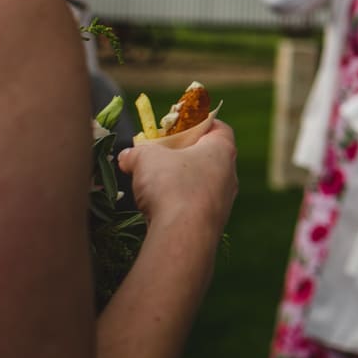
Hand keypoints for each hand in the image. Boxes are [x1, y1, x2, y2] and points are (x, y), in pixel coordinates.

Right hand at [118, 120, 237, 237]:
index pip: (218, 127)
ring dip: (178, 181)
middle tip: (159, 155)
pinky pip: (194, 206)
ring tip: (152, 184)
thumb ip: (137, 152)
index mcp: (222, 150)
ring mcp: (223, 200)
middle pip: (207, 156)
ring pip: (200, 183)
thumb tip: (127, 156)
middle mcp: (229, 174)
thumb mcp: (146, 158)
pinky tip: (158, 209)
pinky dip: (178, 204)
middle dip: (182, 155)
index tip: (179, 126)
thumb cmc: (172, 186)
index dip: (198, 123)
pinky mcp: (213, 222)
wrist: (184, 235)